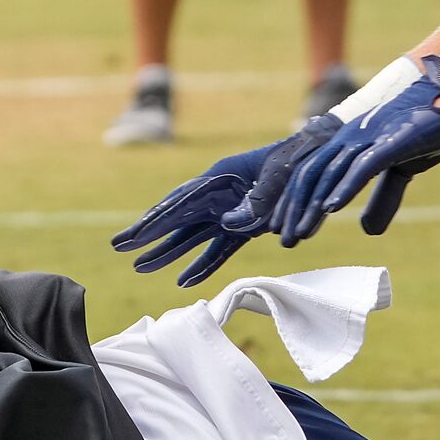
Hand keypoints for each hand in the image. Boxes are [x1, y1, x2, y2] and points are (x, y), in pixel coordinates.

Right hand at [111, 118, 341, 287]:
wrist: (321, 159)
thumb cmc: (298, 162)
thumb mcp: (278, 177)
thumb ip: (255, 201)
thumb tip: (229, 224)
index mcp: (219, 177)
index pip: (179, 203)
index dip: (154, 222)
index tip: (131, 237)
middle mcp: (218, 195)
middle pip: (176, 218)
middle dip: (147, 233)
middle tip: (118, 246)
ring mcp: (231, 211)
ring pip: (192, 236)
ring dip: (167, 252)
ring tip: (141, 267)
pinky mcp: (246, 227)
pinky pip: (219, 249)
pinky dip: (204, 264)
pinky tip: (184, 280)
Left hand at [270, 53, 439, 244]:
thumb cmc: (429, 129)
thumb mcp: (402, 171)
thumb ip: (383, 199)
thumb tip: (367, 231)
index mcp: (350, 142)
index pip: (311, 173)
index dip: (294, 201)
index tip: (282, 229)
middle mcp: (352, 137)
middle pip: (311, 175)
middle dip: (294, 209)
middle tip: (284, 239)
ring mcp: (371, 136)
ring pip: (330, 173)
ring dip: (312, 206)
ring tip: (299, 233)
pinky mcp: (394, 140)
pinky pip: (363, 165)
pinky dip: (345, 187)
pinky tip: (331, 208)